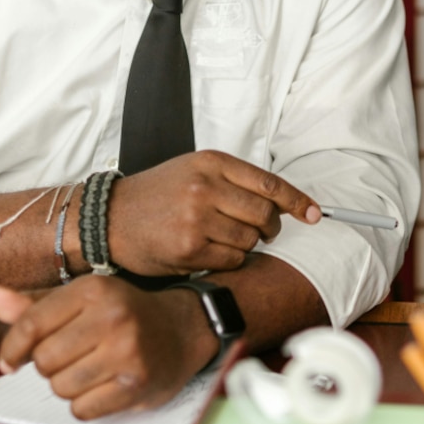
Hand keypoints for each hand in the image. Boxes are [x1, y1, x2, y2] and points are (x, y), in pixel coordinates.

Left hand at [0, 277, 217, 418]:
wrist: (183, 328)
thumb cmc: (123, 313)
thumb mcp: (82, 299)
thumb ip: (34, 305)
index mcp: (93, 290)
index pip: (31, 324)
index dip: (12, 348)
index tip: (10, 362)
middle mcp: (112, 317)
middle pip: (44, 361)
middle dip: (49, 366)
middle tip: (71, 358)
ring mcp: (127, 352)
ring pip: (61, 387)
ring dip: (67, 386)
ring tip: (89, 371)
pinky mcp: (137, 384)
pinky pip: (83, 409)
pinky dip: (86, 404)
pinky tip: (103, 387)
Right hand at [104, 150, 321, 276]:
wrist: (110, 218)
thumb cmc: (156, 196)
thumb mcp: (193, 171)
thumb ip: (234, 181)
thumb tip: (283, 202)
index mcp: (210, 163)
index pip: (269, 182)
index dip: (297, 200)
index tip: (313, 213)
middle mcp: (205, 187)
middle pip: (265, 212)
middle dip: (270, 226)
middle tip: (261, 230)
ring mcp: (197, 218)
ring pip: (251, 239)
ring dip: (245, 245)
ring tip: (222, 238)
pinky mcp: (189, 249)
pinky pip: (232, 260)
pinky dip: (228, 261)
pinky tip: (209, 252)